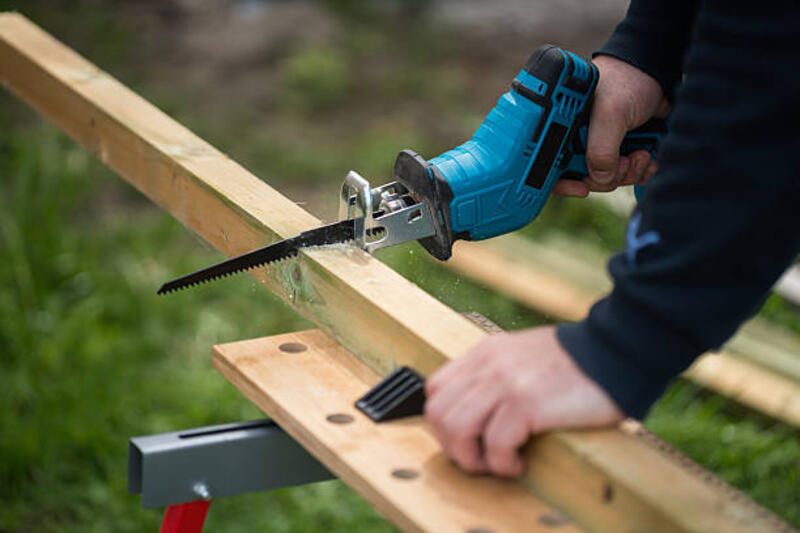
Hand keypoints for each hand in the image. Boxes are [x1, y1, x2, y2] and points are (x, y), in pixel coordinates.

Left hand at [424, 326, 623, 476]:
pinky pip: (495, 445)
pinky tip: (520, 462)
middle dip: (452, 446)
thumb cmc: (577, 364)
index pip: (435, 389)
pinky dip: (503, 464)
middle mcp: (488, 364)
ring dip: (472, 458)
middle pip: (438, 413)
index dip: (444, 422)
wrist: (616, 351)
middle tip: (480, 458)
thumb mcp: (522, 358)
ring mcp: (505, 382)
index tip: (467, 439)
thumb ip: (496, 376)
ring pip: (456, 429)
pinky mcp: (526, 402)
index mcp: (485, 353)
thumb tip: (476, 414)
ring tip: (497, 464)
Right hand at [553, 55, 669, 197]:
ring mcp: (600, 146)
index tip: (582, 188)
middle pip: (584, 178)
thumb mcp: (611, 113)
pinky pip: (625, 174)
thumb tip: (598, 178)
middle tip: (625, 161)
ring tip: (641, 154)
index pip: (551, 166)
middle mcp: (578, 140)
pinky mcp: (620, 150)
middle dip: (608, 177)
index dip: (563, 183)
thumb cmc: (628, 81)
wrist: (659, 73)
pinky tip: (648, 158)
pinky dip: (639, 171)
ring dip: (628, 172)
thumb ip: (601, 148)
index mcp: (564, 128)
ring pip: (607, 178)